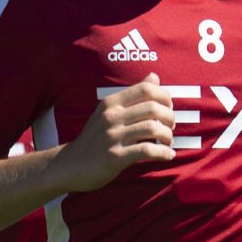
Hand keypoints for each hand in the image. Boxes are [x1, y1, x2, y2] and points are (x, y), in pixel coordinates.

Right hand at [54, 76, 174, 193]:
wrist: (71, 165)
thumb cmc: (95, 138)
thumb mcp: (109, 111)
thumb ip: (132, 95)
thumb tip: (154, 77)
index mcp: (112, 103)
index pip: (146, 89)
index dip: (165, 97)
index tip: (168, 109)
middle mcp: (112, 116)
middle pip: (153, 108)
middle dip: (169, 118)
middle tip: (170, 128)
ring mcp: (112, 136)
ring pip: (152, 128)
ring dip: (168, 136)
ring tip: (168, 142)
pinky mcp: (115, 157)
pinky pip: (147, 150)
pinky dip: (162, 153)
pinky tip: (167, 156)